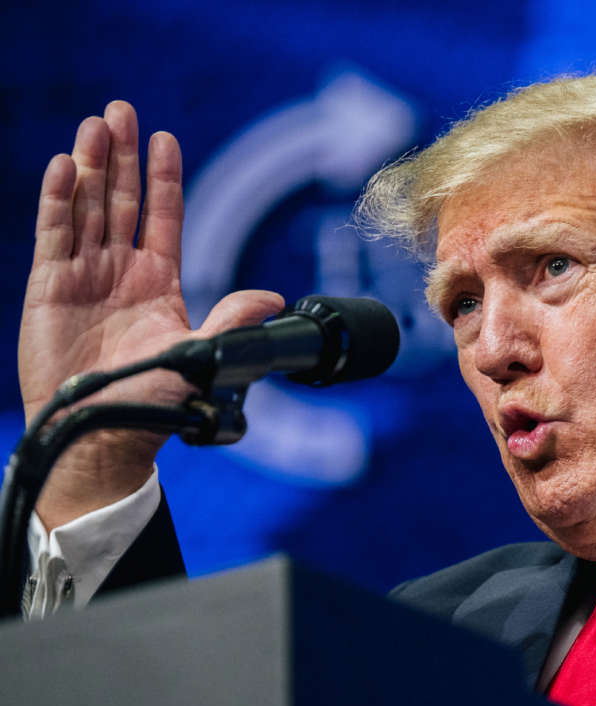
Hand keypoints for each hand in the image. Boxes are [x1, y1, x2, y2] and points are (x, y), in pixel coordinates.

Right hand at [18, 101, 284, 528]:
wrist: (101, 431)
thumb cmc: (153, 399)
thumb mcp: (201, 355)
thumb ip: (231, 321)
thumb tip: (272, 298)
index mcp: (158, 281)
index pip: (163, 216)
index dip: (163, 178)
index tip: (165, 138)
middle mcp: (120, 271)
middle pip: (119, 199)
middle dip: (121, 156)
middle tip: (121, 110)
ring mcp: (83, 275)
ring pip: (85, 207)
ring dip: (88, 165)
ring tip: (95, 125)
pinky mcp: (49, 286)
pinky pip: (53, 234)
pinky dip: (57, 200)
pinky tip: (62, 167)